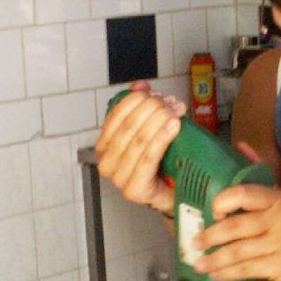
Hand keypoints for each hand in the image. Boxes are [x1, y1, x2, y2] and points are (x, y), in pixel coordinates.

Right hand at [93, 83, 185, 215]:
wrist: (175, 194)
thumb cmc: (161, 163)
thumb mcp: (149, 130)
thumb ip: (141, 108)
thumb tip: (140, 85)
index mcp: (104, 146)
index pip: (115, 114)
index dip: (136, 99)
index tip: (156, 93)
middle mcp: (106, 162)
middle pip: (129, 126)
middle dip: (152, 109)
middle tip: (171, 103)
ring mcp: (118, 178)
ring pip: (139, 140)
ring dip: (160, 120)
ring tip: (176, 110)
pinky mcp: (134, 189)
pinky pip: (149, 157)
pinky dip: (162, 138)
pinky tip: (174, 125)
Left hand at [193, 178, 280, 280]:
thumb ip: (260, 175)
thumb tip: (241, 145)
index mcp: (279, 198)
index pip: (244, 193)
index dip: (222, 202)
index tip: (211, 213)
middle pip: (236, 225)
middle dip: (211, 235)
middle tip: (195, 243)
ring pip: (238, 250)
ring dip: (214, 259)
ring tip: (199, 264)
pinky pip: (247, 269)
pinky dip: (228, 273)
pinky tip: (215, 275)